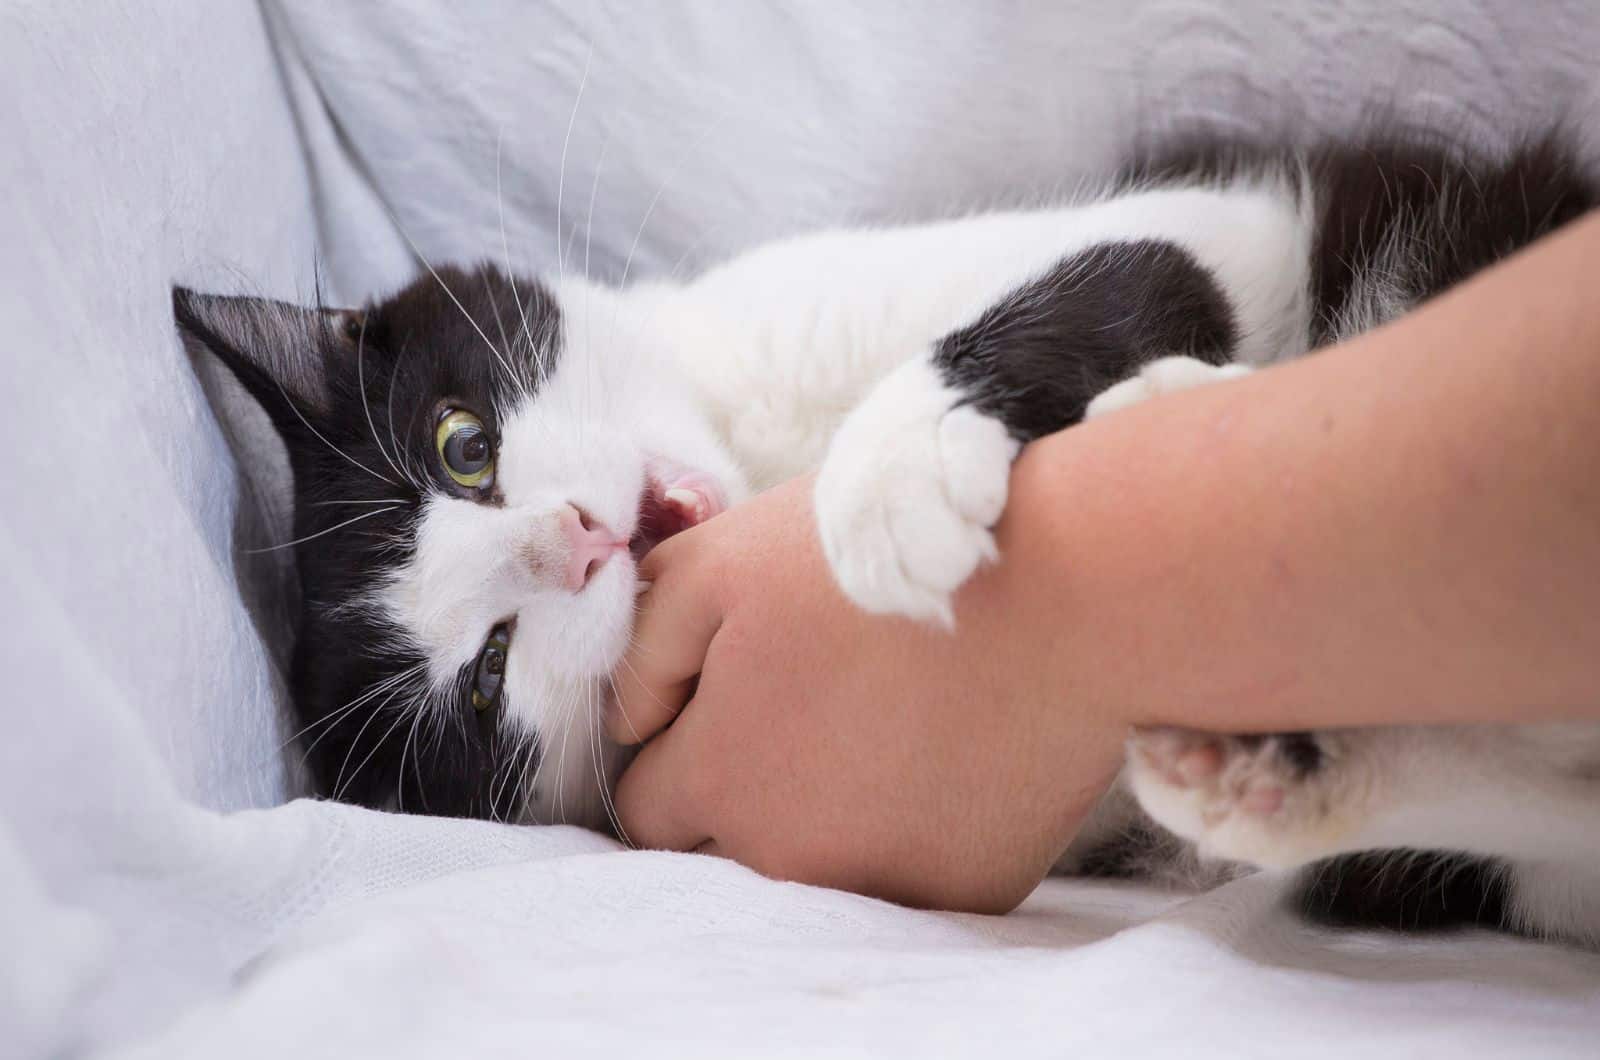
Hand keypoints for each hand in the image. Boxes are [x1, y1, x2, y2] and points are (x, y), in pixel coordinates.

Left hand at [608, 474, 1126, 913]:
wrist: (1066, 586)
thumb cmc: (882, 560)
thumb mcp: (721, 561)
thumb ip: (642, 648)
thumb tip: (629, 723)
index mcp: (722, 778)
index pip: (646, 808)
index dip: (674, 749)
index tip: (720, 704)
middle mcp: (792, 856)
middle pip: (726, 849)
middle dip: (741, 790)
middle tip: (806, 706)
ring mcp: (886, 883)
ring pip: (815, 869)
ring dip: (824, 816)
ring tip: (880, 721)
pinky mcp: (969, 890)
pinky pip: (906, 873)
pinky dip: (911, 827)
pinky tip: (943, 750)